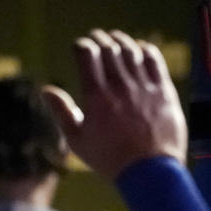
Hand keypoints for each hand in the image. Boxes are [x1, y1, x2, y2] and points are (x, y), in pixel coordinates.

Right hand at [44, 30, 186, 178]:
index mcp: (96, 97)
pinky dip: (145, 50)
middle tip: (97, 38)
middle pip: (109, 48)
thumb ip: (61, 112)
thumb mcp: (78, 141)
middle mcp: (120, 88)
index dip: (81, 44)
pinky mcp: (164, 93)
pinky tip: (140, 49)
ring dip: (121, 41)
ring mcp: (144, 89)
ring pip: (131, 51)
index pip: (86, 53)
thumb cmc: (111, 160)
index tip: (80, 47)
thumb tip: (45, 89)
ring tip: (116, 40)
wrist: (150, 172)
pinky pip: (155, 62)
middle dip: (100, 38)